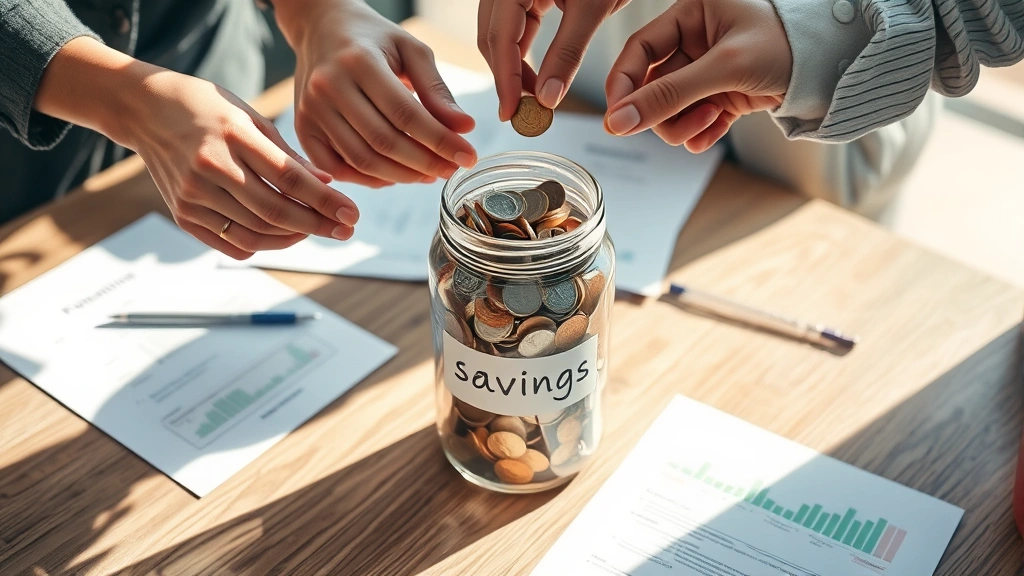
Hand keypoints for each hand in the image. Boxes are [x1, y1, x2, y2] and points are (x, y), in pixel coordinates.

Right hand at [35, 37, 359, 259]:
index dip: (326, 201)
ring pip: (256, 232)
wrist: (145, 109)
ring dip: (293, 237)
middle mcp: (210, 167)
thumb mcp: (250, 118)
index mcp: (233, 137)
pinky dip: (262, 244)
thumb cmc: (208, 109)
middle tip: (345, 229)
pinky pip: (230, 242)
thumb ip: (286, 154)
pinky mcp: (181, 213)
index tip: (353, 214)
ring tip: (316, 229)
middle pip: (276, 211)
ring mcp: (192, 194)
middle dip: (318, 225)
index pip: (291, 179)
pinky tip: (284, 236)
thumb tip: (326, 184)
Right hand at [276, 0, 477, 185]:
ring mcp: (311, 110)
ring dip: (402, 176)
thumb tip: (464, 129)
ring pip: (362, 160)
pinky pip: (337, 168)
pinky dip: (368, 179)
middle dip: (425, 163)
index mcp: (359, 61)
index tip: (467, 156)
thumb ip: (436, 90)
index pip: (406, 114)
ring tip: (429, 174)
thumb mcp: (410, 50)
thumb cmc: (373, 40)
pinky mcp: (303, 129)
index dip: (440, 141)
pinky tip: (395, 176)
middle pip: (384, 142)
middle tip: (451, 170)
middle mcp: (329, 86)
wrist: (321, 28)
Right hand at [478, 0, 631, 119]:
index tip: (511, 114)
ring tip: (534, 99)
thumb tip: (547, 99)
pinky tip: (537, 76)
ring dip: (513, 68)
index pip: (499, 38)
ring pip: (500, 33)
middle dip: (506, 77)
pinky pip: (515, 25)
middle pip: (492, 37)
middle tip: (524, 113)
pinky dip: (523, 52)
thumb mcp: (592, 8)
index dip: (505, 80)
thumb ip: (567, 53)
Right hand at [603, 0, 791, 152]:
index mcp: (691, 14)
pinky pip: (693, 123)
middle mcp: (695, 42)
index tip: (618, 118)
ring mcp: (708, 73)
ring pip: (670, 110)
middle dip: (664, 112)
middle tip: (681, 125)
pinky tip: (716, 130)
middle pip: (652, 87)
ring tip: (712, 120)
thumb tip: (619, 121)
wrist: (835, 68)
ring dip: (684, 124)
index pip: (640, 50)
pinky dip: (699, 133)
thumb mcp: (725, 67)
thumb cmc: (788, 45)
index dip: (624, 84)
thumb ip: (669, 94)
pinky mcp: (723, 97)